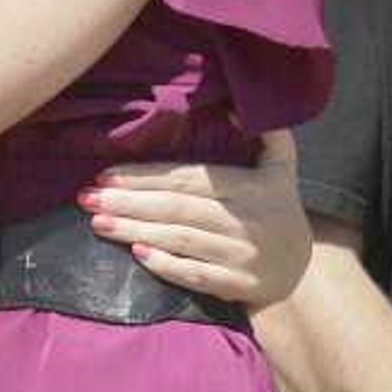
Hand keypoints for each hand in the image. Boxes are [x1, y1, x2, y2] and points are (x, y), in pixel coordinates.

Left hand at [84, 135, 311, 306]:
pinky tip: (137, 254)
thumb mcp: (283, 167)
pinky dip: (168, 265)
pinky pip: (198, 276)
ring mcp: (242, 255)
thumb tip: (235, 106)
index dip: (147, 175)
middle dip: (129, 202)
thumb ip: (269, 133)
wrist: (303, 272)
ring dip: (136, 230)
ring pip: (182, 240)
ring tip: (97, 222)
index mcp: (251, 187)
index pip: (189, 179)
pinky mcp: (238, 285)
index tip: (107, 174)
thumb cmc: (280, 210)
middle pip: (178, 209)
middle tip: (87, 198)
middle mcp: (246, 220)